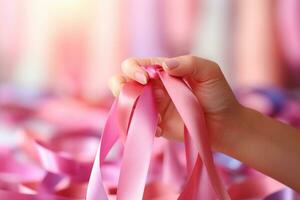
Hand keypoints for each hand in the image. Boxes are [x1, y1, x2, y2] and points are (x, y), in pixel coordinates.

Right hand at [109, 55, 242, 150]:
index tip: (145, 79)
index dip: (133, 69)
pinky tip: (159, 129)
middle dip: (120, 86)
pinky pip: (137, 125)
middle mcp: (153, 87)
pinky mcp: (154, 124)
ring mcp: (152, 107)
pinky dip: (142, 126)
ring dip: (131, 109)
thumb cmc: (218, 94)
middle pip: (121, 82)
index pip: (135, 65)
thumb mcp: (208, 71)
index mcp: (161, 71)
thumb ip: (188, 63)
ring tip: (154, 116)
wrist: (225, 124)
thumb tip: (164, 66)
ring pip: (125, 104)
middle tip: (138, 95)